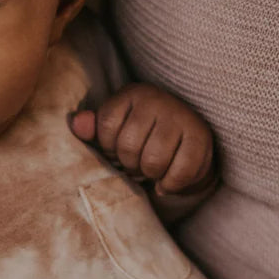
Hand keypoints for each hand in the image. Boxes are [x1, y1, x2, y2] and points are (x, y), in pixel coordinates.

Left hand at [71, 84, 215, 196]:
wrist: (184, 142)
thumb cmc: (141, 136)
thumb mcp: (113, 129)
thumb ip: (93, 128)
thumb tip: (77, 123)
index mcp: (132, 94)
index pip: (106, 127)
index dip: (108, 148)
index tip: (117, 149)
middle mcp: (157, 100)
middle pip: (128, 147)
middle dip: (130, 165)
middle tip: (137, 164)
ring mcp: (181, 117)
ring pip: (153, 161)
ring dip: (150, 175)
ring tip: (151, 170)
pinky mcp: (201, 137)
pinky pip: (179, 172)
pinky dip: (170, 185)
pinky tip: (166, 181)